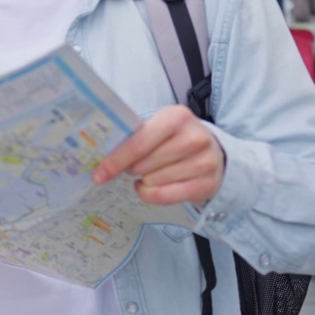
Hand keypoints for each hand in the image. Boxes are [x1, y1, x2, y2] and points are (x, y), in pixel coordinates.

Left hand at [91, 105, 224, 205]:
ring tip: (151, 172)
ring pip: (153, 182)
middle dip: (131, 168)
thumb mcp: (158, 127)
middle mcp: (194, 138)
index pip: (138, 143)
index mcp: (176, 117)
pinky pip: (164, 196)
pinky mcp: (208, 184)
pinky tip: (150, 186)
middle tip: (135, 165)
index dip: (115, 160)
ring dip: (144, 181)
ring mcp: (204, 162)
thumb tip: (102, 159)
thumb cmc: (175, 139)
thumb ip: (134, 137)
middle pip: (143, 165)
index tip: (99, 174)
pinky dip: (150, 194)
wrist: (215, 152)